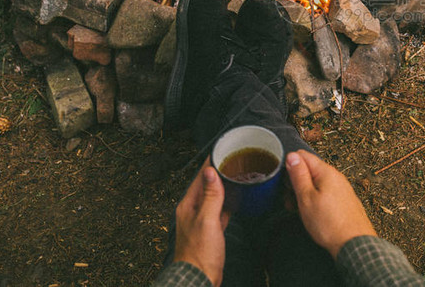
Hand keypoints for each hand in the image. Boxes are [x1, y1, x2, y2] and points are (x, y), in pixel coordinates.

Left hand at [173, 158, 228, 285]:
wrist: (199, 279)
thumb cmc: (199, 254)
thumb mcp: (207, 220)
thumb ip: (210, 196)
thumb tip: (210, 171)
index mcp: (188, 206)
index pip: (199, 177)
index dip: (210, 163)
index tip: (221, 151)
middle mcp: (193, 211)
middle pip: (206, 186)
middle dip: (218, 172)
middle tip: (232, 160)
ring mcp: (202, 221)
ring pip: (214, 198)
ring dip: (224, 187)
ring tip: (236, 175)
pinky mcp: (211, 231)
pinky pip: (219, 211)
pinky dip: (227, 203)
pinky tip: (236, 200)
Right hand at [286, 150, 376, 258]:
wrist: (354, 243)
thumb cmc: (330, 224)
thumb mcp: (306, 198)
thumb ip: (299, 175)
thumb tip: (292, 156)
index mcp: (326, 172)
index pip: (303, 155)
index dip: (290, 166)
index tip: (286, 182)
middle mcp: (336, 176)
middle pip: (310, 170)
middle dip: (297, 182)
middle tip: (290, 200)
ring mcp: (341, 188)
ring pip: (317, 183)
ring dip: (305, 193)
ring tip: (301, 210)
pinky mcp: (344, 200)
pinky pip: (326, 193)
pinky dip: (316, 200)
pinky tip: (314, 214)